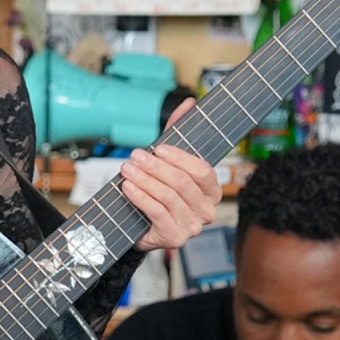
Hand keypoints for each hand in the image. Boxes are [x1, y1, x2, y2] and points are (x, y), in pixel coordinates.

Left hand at [120, 97, 221, 252]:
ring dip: (145, 180)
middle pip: (182, 183)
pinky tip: (128, 187)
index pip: (202, 171)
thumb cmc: (157, 191)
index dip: (179, 158)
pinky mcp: (174, 238)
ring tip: (128, 170)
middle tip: (135, 156)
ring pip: (168, 197)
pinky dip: (140, 197)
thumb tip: (188, 102)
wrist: (139, 225)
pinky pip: (157, 213)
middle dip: (156, 167)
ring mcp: (192, 226)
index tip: (157, 147)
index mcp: (212, 190)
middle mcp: (207, 210)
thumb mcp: (167, 161)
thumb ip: (178, 132)